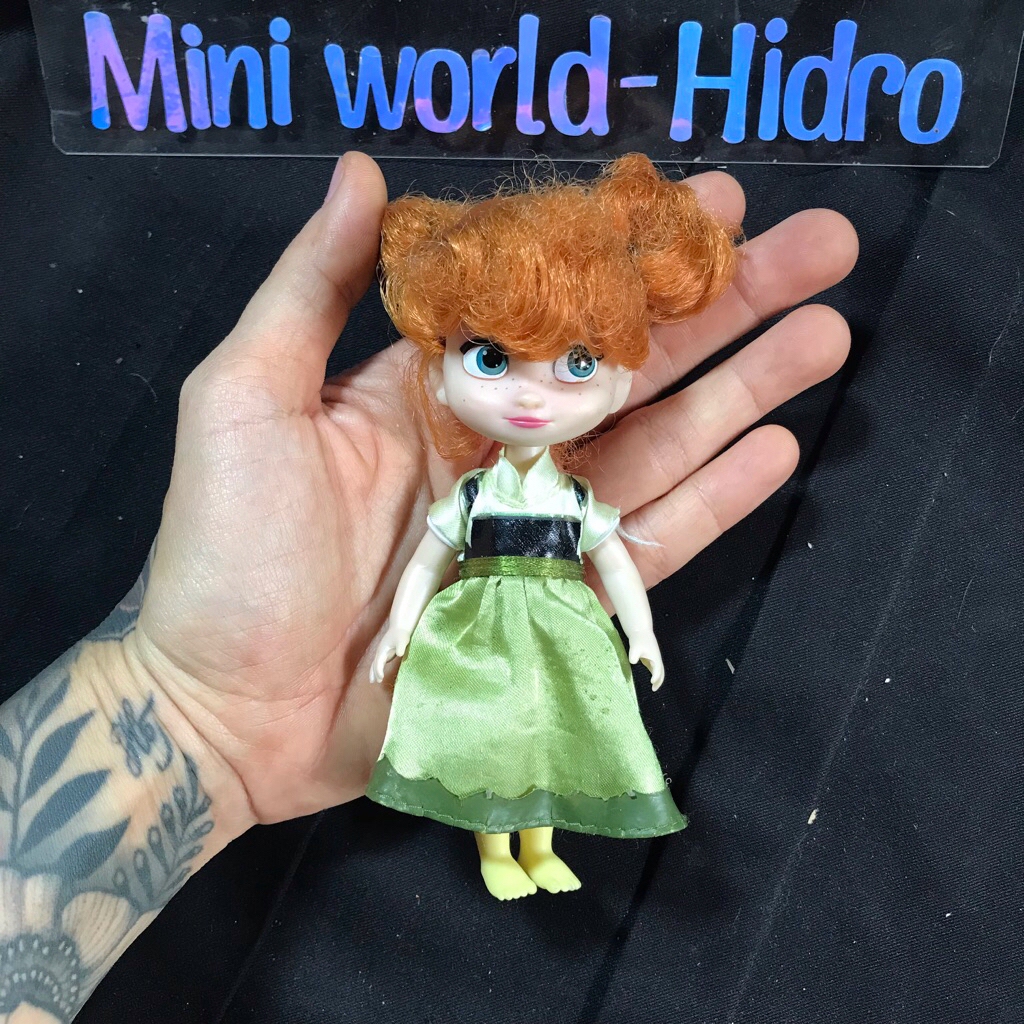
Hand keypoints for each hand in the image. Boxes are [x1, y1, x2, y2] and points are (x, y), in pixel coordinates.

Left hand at [128, 151, 854, 830]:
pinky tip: (777, 447)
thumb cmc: (228, 553)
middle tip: (817, 249)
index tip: (705, 197)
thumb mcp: (246, 396)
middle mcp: (495, 445)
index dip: (627, 250)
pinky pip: (644, 544)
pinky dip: (710, 498)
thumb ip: (311, 287)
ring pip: (655, 445)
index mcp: (429, 387)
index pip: (549, 302)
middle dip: (720, 307)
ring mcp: (532, 524)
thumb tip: (365, 171)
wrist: (229, 709)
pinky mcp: (553, 599)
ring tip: (825, 335)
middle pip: (626, 366)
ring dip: (741, 390)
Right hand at [369, 624, 411, 683]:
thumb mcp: (402, 640)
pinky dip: (378, 669)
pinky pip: (379, 663)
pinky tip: (379, 676)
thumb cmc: (401, 634)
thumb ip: (401, 648)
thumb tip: (400, 655)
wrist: (400, 628)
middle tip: (374, 682)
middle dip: (374, 673)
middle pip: (374, 664)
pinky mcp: (385, 654)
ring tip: (372, 681)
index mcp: (382, 649)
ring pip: (375, 664)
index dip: (378, 670)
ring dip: (373, 672)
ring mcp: (382, 653)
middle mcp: (380, 652)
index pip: (378, 662)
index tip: (381, 678)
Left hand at [628, 633, 664, 690]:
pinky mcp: (651, 658)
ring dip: (658, 679)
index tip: (652, 682)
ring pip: (659, 671)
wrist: (640, 631)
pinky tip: (651, 681)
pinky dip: (655, 675)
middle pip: (661, 672)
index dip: (655, 676)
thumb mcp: (635, 647)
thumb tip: (633, 662)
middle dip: (659, 681)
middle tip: (654, 689)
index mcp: (655, 657)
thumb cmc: (638, 639)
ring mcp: (655, 658)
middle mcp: (657, 658)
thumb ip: (634, 654)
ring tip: (653, 688)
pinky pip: (655, 669)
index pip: (657, 669)